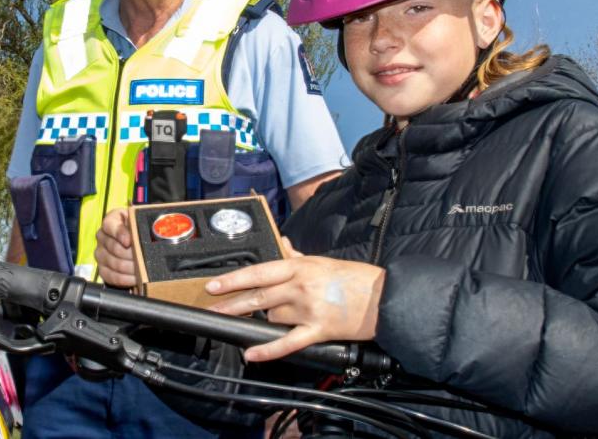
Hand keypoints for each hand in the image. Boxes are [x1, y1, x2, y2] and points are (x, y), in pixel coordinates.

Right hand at [94, 209, 136, 287]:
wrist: (140, 243)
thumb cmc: (141, 230)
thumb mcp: (140, 222)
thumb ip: (138, 225)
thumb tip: (135, 238)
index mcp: (111, 221)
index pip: (110, 225)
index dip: (120, 233)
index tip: (129, 241)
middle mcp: (102, 236)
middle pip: (114, 247)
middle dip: (131, 254)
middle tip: (144, 259)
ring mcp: (100, 254)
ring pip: (114, 263)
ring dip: (131, 268)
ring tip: (143, 270)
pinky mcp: (102, 269)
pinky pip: (111, 276)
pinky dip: (125, 279)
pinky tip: (136, 279)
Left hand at [206, 238, 384, 362]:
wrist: (385, 297)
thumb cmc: (357, 278)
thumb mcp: (323, 261)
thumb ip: (298, 256)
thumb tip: (284, 244)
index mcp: (301, 267)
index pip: (259, 272)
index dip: (234, 279)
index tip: (214, 285)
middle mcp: (301, 286)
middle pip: (258, 296)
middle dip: (232, 303)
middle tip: (212, 308)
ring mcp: (309, 309)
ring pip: (271, 317)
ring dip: (262, 321)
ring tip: (251, 324)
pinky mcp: (318, 330)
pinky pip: (287, 341)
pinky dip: (268, 349)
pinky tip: (251, 353)